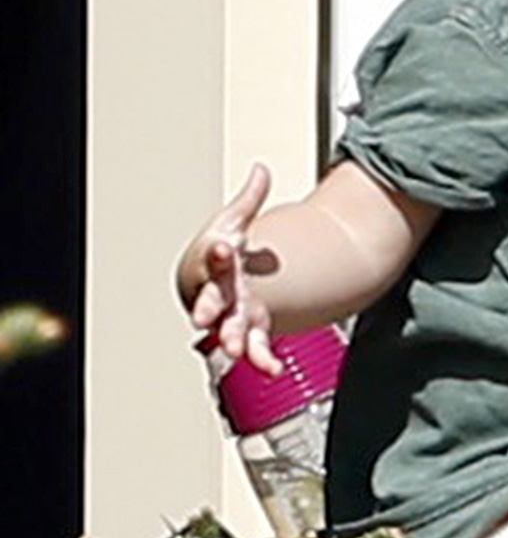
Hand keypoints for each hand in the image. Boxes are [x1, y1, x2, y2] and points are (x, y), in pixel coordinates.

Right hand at [176, 162, 278, 372]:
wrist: (210, 282)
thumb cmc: (221, 255)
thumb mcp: (235, 224)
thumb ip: (251, 200)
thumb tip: (261, 169)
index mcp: (217, 264)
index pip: (215, 257)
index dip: (218, 253)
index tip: (223, 248)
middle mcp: (219, 292)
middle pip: (212, 300)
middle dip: (208, 308)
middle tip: (203, 318)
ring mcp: (231, 314)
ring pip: (228, 329)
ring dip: (230, 340)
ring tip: (234, 350)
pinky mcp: (246, 330)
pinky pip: (254, 346)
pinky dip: (262, 358)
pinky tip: (273, 368)